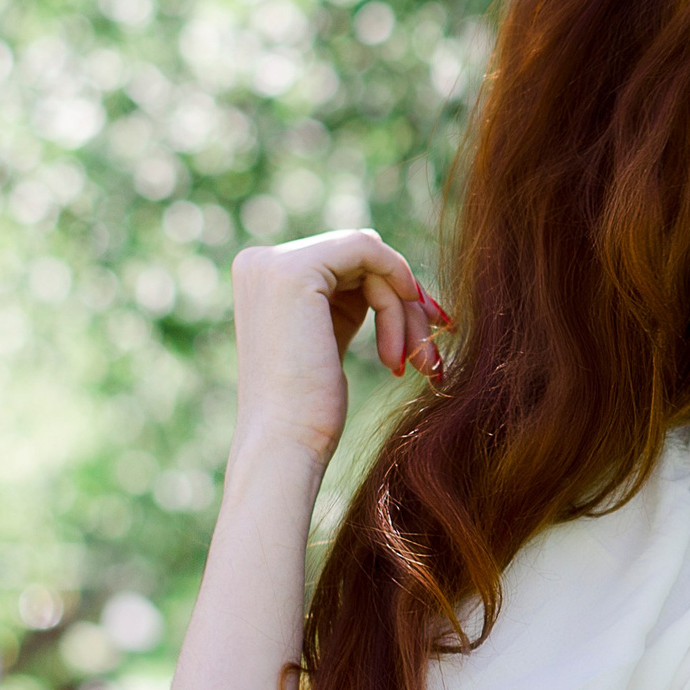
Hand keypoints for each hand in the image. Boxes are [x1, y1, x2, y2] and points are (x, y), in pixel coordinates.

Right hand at [229, 230, 447, 463]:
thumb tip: (400, 275)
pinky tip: (408, 327)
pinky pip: (368, 248)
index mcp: (263, 276)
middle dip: (404, 305)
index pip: (347, 263)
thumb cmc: (311, 407)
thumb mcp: (328, 336)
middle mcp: (260, 262)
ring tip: (416, 365)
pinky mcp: (295, 270)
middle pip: (362, 261)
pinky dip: (399, 282)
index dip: (393, 294)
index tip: (427, 334)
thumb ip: (348, 299)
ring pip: (371, 262)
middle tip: (429, 358)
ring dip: (403, 312)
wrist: (287, 441)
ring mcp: (272, 263)